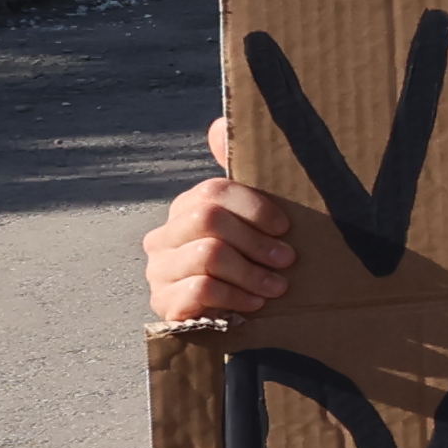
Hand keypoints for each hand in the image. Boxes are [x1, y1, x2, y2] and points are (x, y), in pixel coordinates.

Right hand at [144, 120, 290, 324]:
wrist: (238, 322)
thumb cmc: (251, 266)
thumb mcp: (254, 223)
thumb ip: (241, 176)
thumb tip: (218, 124)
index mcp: (185, 210)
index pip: (212, 192)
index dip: (254, 206)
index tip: (285, 227)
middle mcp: (164, 238)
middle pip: (209, 220)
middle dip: (256, 241)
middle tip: (287, 260)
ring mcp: (160, 272)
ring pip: (208, 255)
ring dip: (251, 272)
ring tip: (276, 287)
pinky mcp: (165, 305)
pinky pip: (200, 290)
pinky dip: (235, 296)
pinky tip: (253, 305)